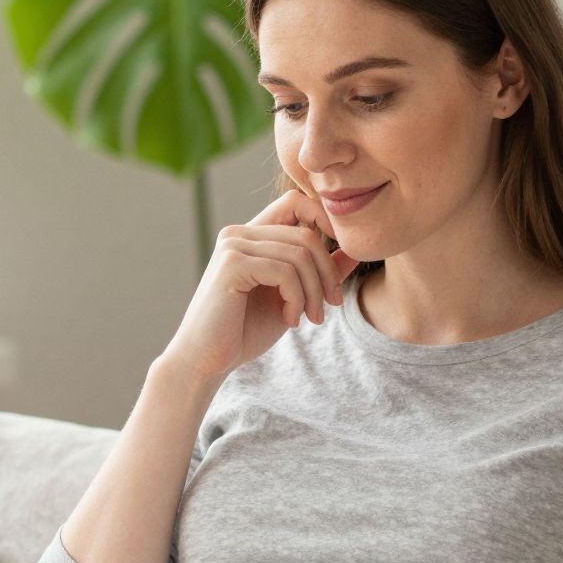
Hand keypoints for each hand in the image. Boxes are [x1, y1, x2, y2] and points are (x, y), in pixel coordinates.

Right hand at [162, 187, 360, 385]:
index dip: (325, 221)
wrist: (207, 360)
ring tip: (310, 318)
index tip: (340, 259)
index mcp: (251, 235)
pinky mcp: (231, 264)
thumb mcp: (292, 297)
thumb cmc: (245, 330)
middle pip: (306, 233)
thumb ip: (319, 271)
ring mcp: (233, 245)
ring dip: (314, 291)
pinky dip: (296, 298)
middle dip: (327, 272)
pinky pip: (284, 271)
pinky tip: (289, 319)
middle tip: (330, 305)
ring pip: (299, 254)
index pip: (296, 202)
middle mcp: (239, 232)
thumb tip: (354, 250)